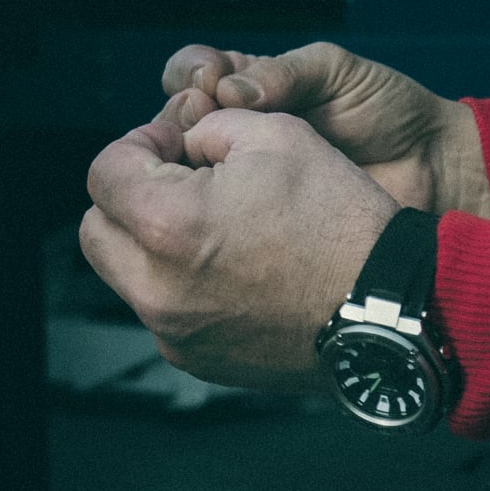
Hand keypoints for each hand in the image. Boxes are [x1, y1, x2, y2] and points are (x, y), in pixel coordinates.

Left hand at [79, 107, 402, 392]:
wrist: (390, 310)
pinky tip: (235, 265)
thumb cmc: (340, 220)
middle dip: (131, 195)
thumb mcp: (277, 133)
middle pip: (99, 229)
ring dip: (153, 241)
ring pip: (128, 273)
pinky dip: (183, 282)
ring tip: (214, 223)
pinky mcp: (198, 362)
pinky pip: (165, 310)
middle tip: (183, 179)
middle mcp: (156, 290)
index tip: (176, 140)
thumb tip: (184, 144)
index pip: (105, 172)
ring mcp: (174, 333)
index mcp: (166, 226)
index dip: (139, 142)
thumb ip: (209, 128)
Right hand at [158, 41, 488, 216]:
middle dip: (180, 115)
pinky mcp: (256, 221)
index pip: (194, 73)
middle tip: (207, 118)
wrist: (433, 173)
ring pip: (187, 169)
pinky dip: (206, 206)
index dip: (192, 74)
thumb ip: (287, 72)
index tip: (209, 82)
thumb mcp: (338, 74)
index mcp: (254, 86)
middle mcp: (241, 130)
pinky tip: (216, 201)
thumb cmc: (390, 113)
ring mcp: (246, 179)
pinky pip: (215, 214)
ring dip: (187, 160)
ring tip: (209, 158)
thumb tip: (229, 90)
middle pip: (178, 120)